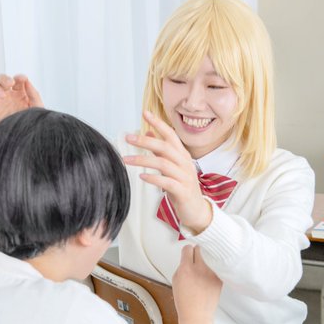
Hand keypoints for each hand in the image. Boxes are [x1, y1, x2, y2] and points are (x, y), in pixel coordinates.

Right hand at [0, 74, 43, 128]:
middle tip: (10, 84)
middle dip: (4, 78)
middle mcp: (8, 96)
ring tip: (2, 96)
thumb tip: (26, 80)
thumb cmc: (31, 126)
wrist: (22, 142)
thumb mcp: (37, 109)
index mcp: (20, 94)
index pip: (17, 80)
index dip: (19, 77)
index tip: (22, 79)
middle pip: (0, 79)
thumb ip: (33, 94)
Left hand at [123, 111, 211, 233]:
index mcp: (182, 155)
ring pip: (164, 163)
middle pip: (165, 147)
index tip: (145, 113)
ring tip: (126, 159)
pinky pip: (167, 182)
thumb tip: (147, 133)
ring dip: (143, 160)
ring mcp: (185, 177)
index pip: (171, 135)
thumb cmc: (182, 187)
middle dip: (145, 141)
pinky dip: (153, 178)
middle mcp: (185, 163)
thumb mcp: (171, 166)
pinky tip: (141, 176)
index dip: (158, 123)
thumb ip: (161, 150)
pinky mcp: (183, 191)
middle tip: (128, 137)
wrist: (196, 210)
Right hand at [172, 245, 221, 323]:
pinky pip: (216, 266)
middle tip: (196, 259)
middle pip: (200, 248)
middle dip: (197, 252)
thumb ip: (182, 266)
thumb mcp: (176, 281)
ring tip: (204, 267)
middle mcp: (200, 269)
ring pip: (210, 255)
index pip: (188, 248)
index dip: (187, 251)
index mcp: (186, 269)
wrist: (197, 315)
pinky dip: (213, 267)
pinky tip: (209, 274)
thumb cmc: (185, 301)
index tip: (188, 253)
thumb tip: (188, 257)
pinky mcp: (219, 278)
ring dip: (206, 259)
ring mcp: (211, 273)